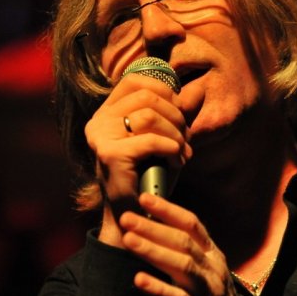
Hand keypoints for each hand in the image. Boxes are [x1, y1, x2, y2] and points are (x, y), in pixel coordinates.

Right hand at [84, 74, 189, 245]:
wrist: (135, 214)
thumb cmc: (150, 173)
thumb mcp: (167, 137)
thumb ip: (180, 113)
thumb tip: (198, 89)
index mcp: (107, 112)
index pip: (135, 81)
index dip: (164, 91)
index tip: (179, 112)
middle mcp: (98, 121)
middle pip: (148, 97)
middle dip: (176, 116)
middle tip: (185, 139)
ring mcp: (101, 138)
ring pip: (151, 117)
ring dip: (176, 134)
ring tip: (182, 151)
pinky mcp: (110, 155)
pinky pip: (151, 140)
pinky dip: (172, 149)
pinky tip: (177, 163)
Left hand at [121, 193, 249, 295]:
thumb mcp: (201, 270)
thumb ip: (184, 251)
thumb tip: (151, 227)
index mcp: (212, 254)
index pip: (192, 224)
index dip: (168, 209)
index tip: (144, 197)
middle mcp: (213, 268)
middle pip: (184, 242)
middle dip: (154, 227)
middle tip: (127, 217)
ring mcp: (208, 292)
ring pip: (183, 266)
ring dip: (154, 251)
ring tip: (129, 240)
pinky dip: (158, 288)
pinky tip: (139, 280)